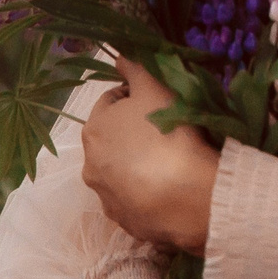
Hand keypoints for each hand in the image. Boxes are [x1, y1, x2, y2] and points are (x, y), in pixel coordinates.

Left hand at [83, 57, 219, 251]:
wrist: (187, 197)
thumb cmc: (170, 134)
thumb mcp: (156, 89)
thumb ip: (136, 68)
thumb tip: (120, 56)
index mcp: (94, 130)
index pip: (112, 102)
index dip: (136, 98)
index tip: (160, 104)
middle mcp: (90, 165)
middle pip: (113, 140)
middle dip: (134, 134)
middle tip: (166, 133)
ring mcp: (106, 198)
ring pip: (121, 172)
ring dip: (138, 165)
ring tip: (170, 163)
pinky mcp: (124, 222)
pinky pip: (134, 200)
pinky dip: (146, 193)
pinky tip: (169, 189)